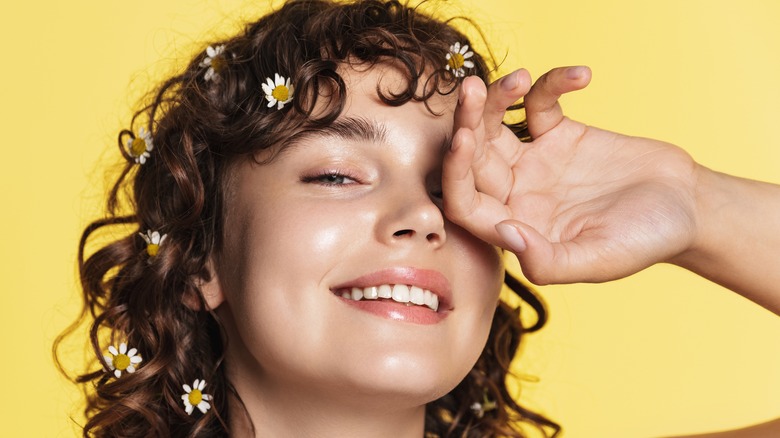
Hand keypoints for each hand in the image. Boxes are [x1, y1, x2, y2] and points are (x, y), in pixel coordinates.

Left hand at [443, 67, 699, 283]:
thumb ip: (550, 260)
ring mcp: (535, 163)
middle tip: (470, 90)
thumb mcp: (600, 259)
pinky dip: (553, 85)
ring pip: (495, 127)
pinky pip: (540, 105)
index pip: (465, 204)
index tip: (463, 138)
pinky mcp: (560, 135)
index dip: (455, 174)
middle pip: (473, 158)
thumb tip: (505, 234)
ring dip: (494, 100)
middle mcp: (516, 194)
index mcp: (515, 228)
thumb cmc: (646, 242)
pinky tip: (582, 76)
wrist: (687, 207)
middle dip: (467, 123)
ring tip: (515, 77)